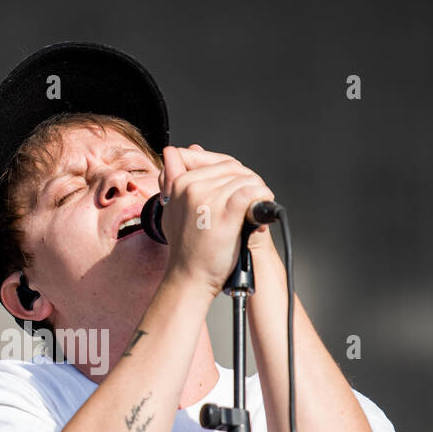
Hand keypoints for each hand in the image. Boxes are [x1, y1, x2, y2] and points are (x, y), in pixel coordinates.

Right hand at [157, 143, 276, 295]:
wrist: (190, 278)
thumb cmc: (186, 249)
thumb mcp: (170, 209)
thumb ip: (172, 179)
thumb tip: (171, 153)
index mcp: (180, 183)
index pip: (216, 161)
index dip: (233, 173)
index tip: (239, 186)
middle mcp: (192, 187)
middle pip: (232, 168)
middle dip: (247, 180)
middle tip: (252, 197)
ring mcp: (208, 200)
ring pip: (244, 180)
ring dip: (257, 191)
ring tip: (256, 206)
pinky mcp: (225, 214)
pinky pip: (250, 192)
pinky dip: (261, 197)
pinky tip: (261, 207)